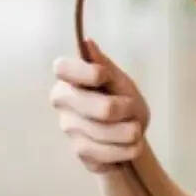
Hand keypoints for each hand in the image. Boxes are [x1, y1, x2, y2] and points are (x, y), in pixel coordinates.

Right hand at [49, 39, 150, 173]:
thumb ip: (106, 67)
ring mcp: (69, 128)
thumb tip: (87, 43)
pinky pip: (111, 152)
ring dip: (132, 132)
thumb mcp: (121, 84)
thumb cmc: (123, 104)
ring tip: (133, 130)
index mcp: (70, 78)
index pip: (62, 68)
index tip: (103, 75)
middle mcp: (62, 101)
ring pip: (110, 133)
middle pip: (103, 108)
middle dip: (127, 111)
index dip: (86, 72)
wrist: (129, 139)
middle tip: (132, 110)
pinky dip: (129, 149)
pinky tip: (131, 146)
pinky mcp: (80, 151)